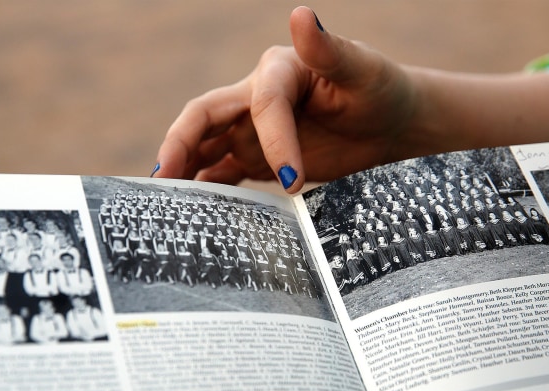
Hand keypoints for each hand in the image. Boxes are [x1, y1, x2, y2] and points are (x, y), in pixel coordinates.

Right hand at [153, 6, 417, 192]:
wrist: (386, 124)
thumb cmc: (378, 89)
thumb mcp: (361, 70)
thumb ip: (329, 49)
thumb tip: (301, 15)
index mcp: (276, 71)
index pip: (261, 105)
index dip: (273, 142)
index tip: (293, 182)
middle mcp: (254, 99)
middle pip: (202, 118)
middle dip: (179, 145)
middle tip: (163, 178)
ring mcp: (252, 132)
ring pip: (204, 148)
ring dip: (183, 169)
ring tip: (164, 201)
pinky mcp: (257, 158)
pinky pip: (223, 173)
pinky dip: (207, 190)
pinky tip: (196, 213)